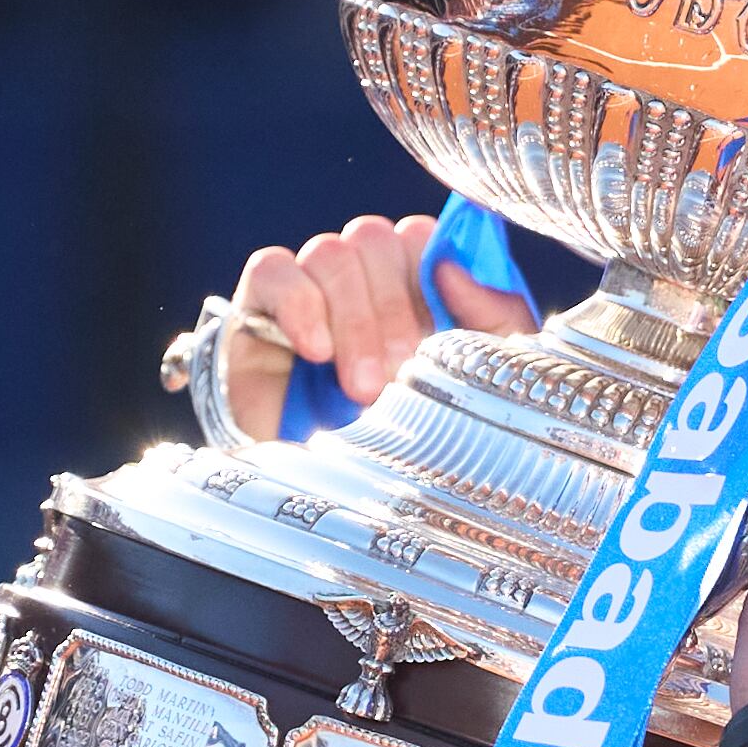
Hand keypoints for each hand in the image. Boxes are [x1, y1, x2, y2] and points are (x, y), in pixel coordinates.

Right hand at [224, 214, 538, 440]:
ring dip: (353, 318)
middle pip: (373, 237)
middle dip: (391, 307)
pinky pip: (271, 269)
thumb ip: (492, 316)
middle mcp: (358, 283)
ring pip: (329, 252)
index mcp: (411, 287)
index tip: (437, 334)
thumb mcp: (480, 380)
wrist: (338, 511)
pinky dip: (298, 302)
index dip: (429, 273)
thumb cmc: (415, 442)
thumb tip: (453, 264)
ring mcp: (307, 294)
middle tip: (398, 371)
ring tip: (361, 386)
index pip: (417, 235)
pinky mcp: (256, 315)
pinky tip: (316, 350)